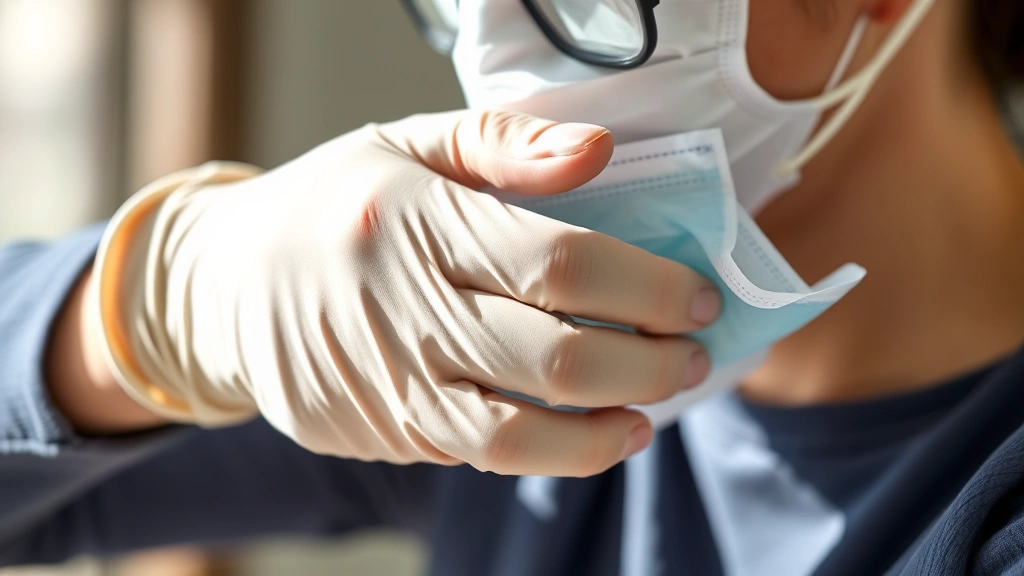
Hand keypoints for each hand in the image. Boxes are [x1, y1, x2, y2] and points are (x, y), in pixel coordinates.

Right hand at [94, 110, 718, 475]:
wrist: (223, 284)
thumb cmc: (334, 202)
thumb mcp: (408, 142)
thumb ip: (508, 142)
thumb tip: (600, 151)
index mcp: (416, 221)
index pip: (564, 265)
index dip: (652, 289)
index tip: (701, 299)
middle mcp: (401, 309)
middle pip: (558, 359)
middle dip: (652, 366)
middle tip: (693, 356)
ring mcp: (387, 384)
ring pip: (519, 436)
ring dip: (605, 434)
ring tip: (648, 416)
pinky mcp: (379, 431)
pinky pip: (477, 453)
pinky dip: (547, 450)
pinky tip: (582, 430)